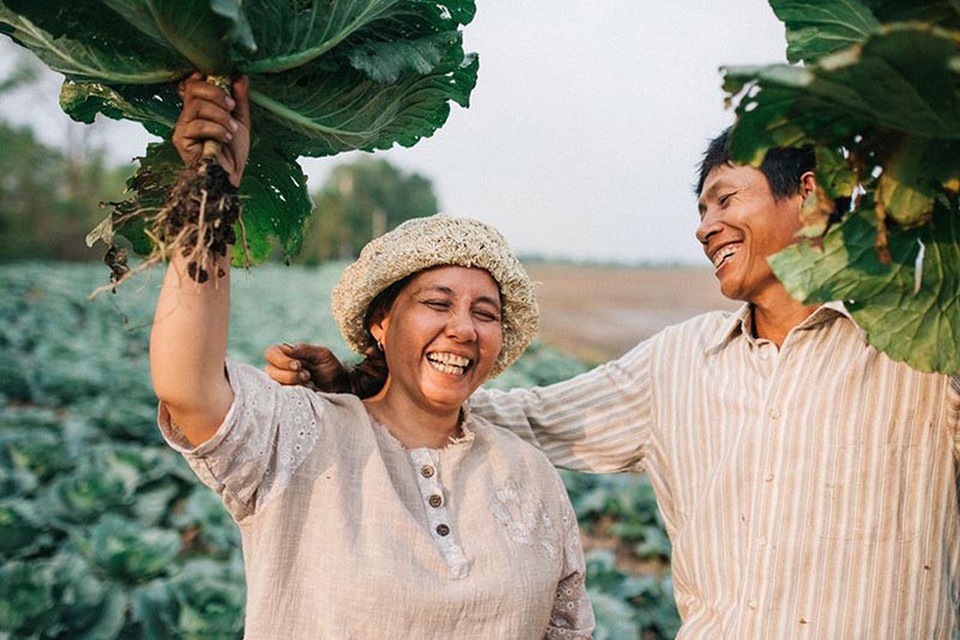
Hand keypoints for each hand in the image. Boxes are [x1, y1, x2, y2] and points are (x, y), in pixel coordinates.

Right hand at [173, 72, 250, 186]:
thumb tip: (240, 77)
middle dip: (216, 93)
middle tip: (231, 106)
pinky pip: (198, 124)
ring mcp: (183, 126)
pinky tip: (226, 138)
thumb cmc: (233, 153)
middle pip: (193, 89)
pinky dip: (216, 129)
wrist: (230, 177)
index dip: (204, 79)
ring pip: (197, 106)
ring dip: (220, 115)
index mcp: (200, 109)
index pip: (193, 84)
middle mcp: (188, 115)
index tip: (222, 80)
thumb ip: (239, 99)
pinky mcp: (181, 139)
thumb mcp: (241, 121)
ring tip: (232, 129)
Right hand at [264, 342, 349, 392]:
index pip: (271, 353)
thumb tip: (287, 348)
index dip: (281, 360)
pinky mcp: (286, 396)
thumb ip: (305, 349)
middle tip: (307, 376)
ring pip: (274, 384)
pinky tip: (308, 391)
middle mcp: (280, 368)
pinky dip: (295, 394)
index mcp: (286, 354)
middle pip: (270, 371)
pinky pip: (281, 397)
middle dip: (290, 375)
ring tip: (310, 383)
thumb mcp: (322, 354)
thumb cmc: (330, 367)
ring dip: (293, 384)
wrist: (339, 386)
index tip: (298, 365)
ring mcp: (282, 383)